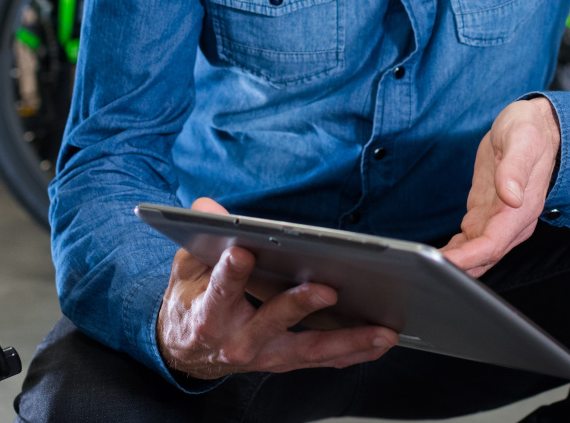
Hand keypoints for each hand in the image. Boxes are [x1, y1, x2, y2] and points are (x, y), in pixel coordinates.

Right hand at [155, 197, 396, 378]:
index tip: (242, 253)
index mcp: (209, 316)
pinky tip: (381, 343)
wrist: (188, 352)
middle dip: (301, 305)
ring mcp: (266, 354)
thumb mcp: (185, 270)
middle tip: (328, 289)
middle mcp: (239, 340)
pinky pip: (322, 359)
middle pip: (274, 321)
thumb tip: (207, 207)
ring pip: (311, 349)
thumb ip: (199, 239)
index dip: (231, 272)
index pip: (221, 291)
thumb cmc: (191, 304)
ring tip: (383, 331)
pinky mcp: (285, 361)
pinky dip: (354, 352)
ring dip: (350, 341)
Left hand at [440, 96, 560, 277]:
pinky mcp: (485, 214)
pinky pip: (469, 242)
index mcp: (521, 210)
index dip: (468, 258)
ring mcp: (498, 221)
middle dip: (456, 268)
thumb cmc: (531, 131)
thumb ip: (515, 169)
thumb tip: (511, 196)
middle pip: (482, 258)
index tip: (445, 263)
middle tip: (422, 272)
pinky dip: (454, 252)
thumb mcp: (522, 141)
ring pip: (474, 254)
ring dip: (453, 263)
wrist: (535, 127)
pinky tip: (438, 256)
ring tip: (421, 269)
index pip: (492, 245)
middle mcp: (511, 222)